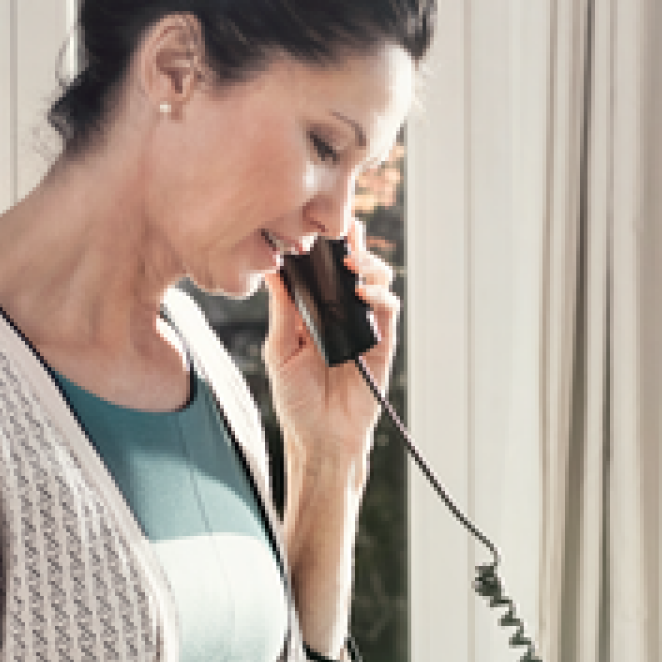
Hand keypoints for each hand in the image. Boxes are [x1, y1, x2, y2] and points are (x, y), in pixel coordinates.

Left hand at [263, 219, 397, 475]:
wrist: (320, 438)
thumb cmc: (296, 399)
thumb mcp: (279, 350)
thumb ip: (283, 310)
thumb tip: (273, 269)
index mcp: (315, 311)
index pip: (322, 270)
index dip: (324, 245)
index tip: (316, 223)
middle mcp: (342, 314)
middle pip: (354, 267)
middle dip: (352, 245)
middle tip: (342, 235)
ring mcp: (364, 327)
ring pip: (376, 281)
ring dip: (368, 265)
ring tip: (351, 265)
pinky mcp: (382, 343)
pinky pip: (388, 310)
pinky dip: (379, 296)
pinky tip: (362, 294)